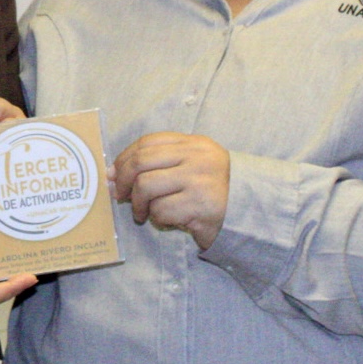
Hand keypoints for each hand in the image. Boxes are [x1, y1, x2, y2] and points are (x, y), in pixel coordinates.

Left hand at [109, 132, 229, 249]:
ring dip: (138, 204)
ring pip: (146, 186)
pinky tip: (167, 221)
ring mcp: (200, 180)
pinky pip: (161, 210)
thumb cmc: (210, 192)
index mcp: (195, 143)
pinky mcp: (201, 206)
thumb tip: (113, 173)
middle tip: (120, 196)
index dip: (124, 158)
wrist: (249, 214)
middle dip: (123, 181)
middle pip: (142, 162)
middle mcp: (198, 157)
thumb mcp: (191, 166)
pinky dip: (157, 218)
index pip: (148, 142)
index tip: (114, 174)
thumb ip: (158, 163)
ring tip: (143, 213)